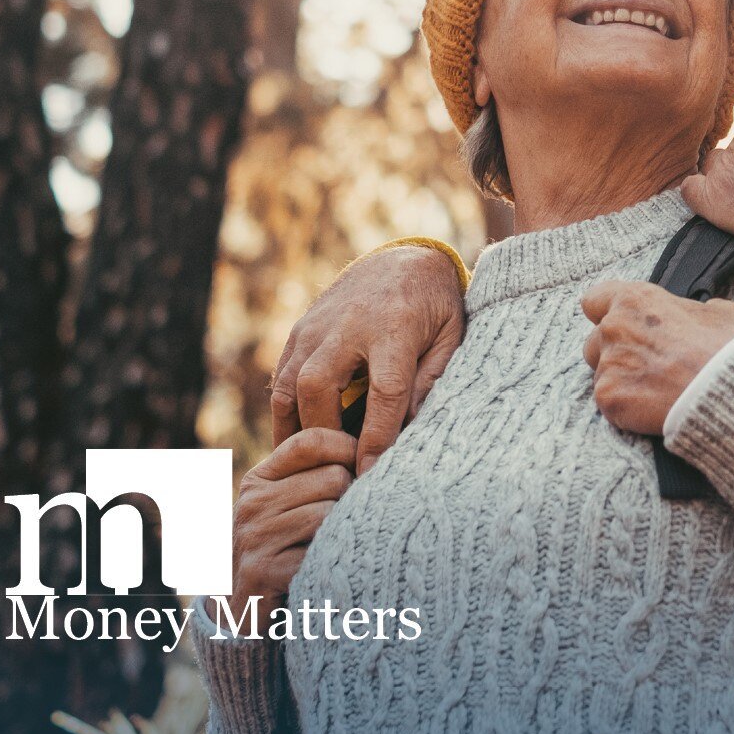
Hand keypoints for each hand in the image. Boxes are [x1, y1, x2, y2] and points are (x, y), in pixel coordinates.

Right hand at [226, 427, 355, 620]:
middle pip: (332, 477)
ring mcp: (255, 536)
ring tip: (335, 542)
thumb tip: (366, 437)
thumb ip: (314, 469)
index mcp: (259, 478)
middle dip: (350, 496)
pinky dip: (330, 559)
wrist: (245, 610)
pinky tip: (325, 565)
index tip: (361, 464)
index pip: (311, 441)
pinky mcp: (262, 571)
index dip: (346, 446)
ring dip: (342, 530)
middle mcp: (253, 502)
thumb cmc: (283, 547)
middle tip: (347, 517)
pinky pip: (319, 551)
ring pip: (330, 513)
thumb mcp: (288, 502)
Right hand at [270, 244, 465, 473]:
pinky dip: (285, 413)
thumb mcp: (451, 334)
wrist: (402, 259)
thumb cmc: (434, 304)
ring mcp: (317, 326)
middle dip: (325, 435)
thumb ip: (434, 378)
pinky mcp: (301, 330)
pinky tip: (295, 441)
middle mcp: (347, 325)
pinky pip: (281, 378)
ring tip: (310, 465)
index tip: (369, 473)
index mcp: (394, 325)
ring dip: (298, 429)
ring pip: (290, 384)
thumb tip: (410, 429)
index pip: (384, 391)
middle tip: (338, 471)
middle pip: (321, 387)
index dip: (376, 436)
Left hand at [580, 280, 733, 435]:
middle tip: (644, 366)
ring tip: (652, 391)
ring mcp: (608, 362)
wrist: (724, 391)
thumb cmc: (725, 350)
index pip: (594, 300)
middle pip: (594, 341)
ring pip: (601, 374)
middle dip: (613, 353)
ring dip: (620, 381)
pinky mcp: (608, 396)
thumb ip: (697, 309)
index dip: (604, 314)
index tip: (618, 327)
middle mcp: (614, 326)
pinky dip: (625, 408)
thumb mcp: (720, 312)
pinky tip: (651, 408)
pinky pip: (608, 402)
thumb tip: (702, 314)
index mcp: (635, 299)